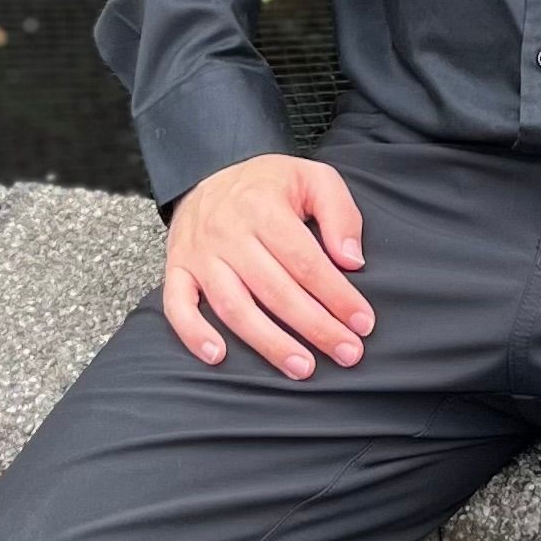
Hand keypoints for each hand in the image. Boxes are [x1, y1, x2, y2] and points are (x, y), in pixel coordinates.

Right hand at [162, 153, 374, 379]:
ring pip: (233, 306)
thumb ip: (339, 213)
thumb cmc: (268, 184)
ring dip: (269, 342)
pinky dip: (194, 333)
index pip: (305, 260)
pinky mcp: (177, 268)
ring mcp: (199, 253)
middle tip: (347, 354)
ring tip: (303, 368)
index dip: (337, 295)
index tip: (362, 323)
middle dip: (315, 327)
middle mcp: (227, 231)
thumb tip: (351, 260)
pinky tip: (218, 357)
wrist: (207, 172)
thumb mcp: (312, 178)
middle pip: (274, 290)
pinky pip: (177, 305)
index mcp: (262, 206)